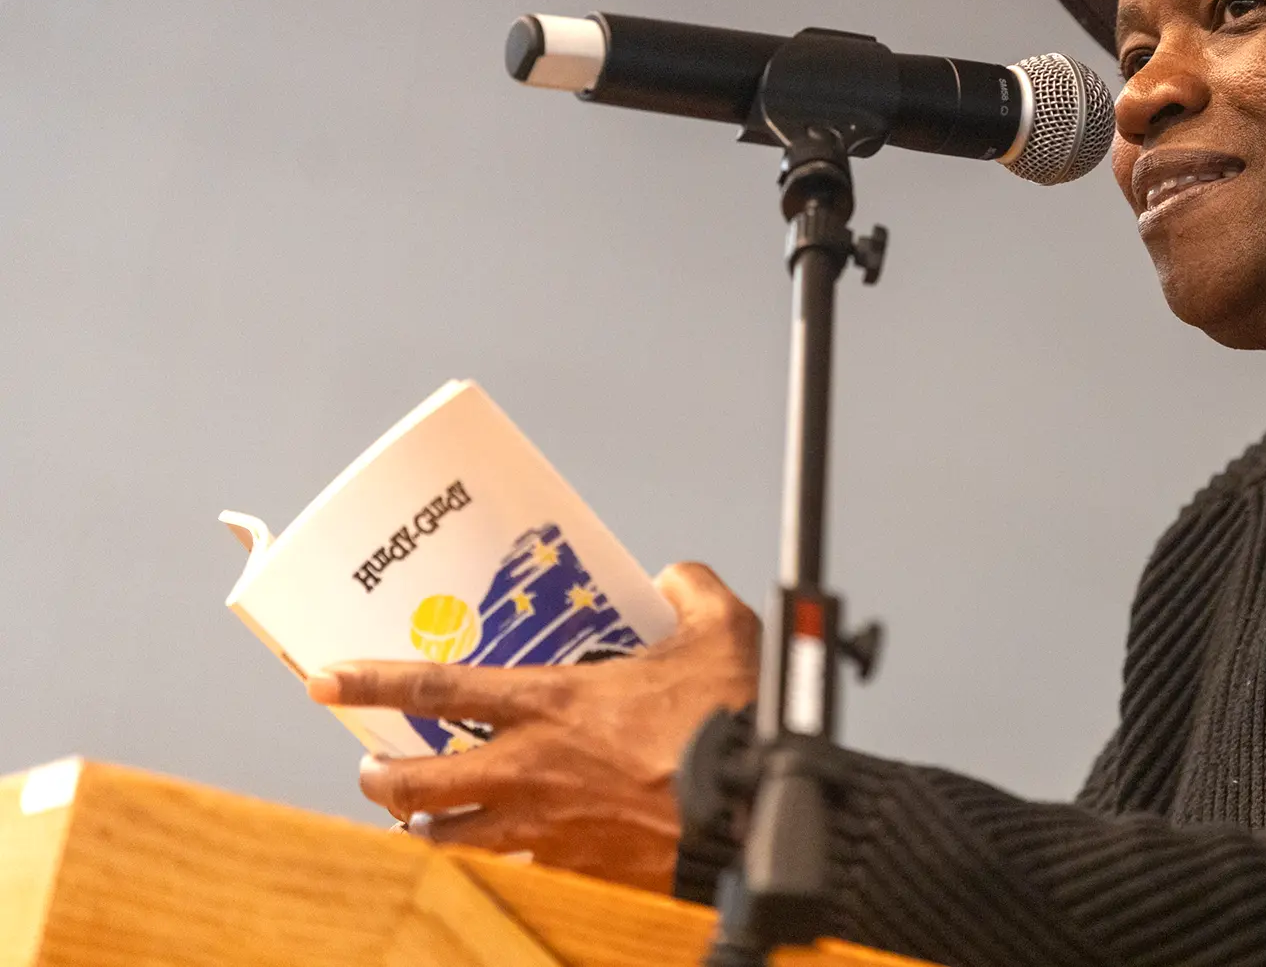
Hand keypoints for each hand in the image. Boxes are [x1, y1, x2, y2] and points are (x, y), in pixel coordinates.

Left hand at [305, 562, 758, 892]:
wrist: (754, 809)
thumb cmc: (732, 723)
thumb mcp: (718, 631)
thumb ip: (690, 592)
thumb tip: (675, 578)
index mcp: (552, 702)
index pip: (436, 687)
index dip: (370, 681)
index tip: (325, 680)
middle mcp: (532, 768)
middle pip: (417, 784)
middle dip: (380, 780)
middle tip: (373, 771)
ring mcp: (548, 826)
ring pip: (449, 842)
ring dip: (423, 833)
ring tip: (416, 828)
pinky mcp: (577, 869)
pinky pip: (512, 873)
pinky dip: (496, 867)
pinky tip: (501, 862)